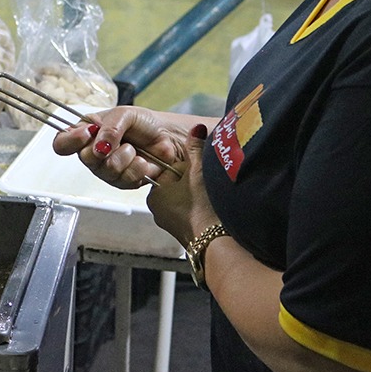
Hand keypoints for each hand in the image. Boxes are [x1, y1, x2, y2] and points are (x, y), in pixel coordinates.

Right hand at [52, 106, 185, 189]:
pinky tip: (142, 161)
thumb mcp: (125, 114)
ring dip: (125, 157)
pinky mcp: (122, 182)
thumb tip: (100, 144)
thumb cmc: (145, 123)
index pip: (62, 142)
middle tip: (120, 140)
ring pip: (106, 170)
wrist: (169, 138)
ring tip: (134, 149)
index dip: (70, 141)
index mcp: (87, 132)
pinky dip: (137, 168)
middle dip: (107, 148)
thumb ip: (110, 127)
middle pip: (85, 158)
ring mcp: (106, 169)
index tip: (88, 133)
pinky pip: (123, 180)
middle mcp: (93, 152)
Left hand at [147, 124, 216, 247]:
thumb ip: (196, 147)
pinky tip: (211, 212)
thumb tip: (196, 128)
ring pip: (185, 200)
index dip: (187, 168)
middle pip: (178, 185)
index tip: (198, 172)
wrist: (215, 243)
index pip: (169, 170)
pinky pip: (192, 215)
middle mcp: (158, 210)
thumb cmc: (202, 206)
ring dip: (198, 197)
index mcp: (155, 192)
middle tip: (206, 186)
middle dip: (193, 183)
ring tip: (210, 199)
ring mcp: (171, 224)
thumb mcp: (199, 170)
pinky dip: (201, 211)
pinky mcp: (184, 234)